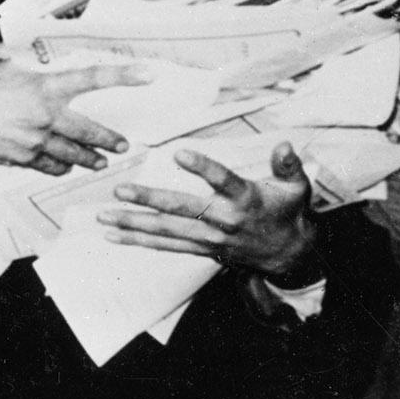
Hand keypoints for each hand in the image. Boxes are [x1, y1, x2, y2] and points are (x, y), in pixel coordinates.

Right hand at [0, 47, 146, 175]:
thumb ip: (20, 56)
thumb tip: (28, 49)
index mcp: (44, 87)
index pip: (93, 79)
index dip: (124, 76)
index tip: (150, 75)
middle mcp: (45, 116)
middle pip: (90, 132)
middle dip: (110, 140)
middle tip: (123, 145)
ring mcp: (34, 141)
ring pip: (72, 155)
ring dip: (89, 159)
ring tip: (100, 162)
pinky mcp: (20, 158)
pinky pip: (48, 166)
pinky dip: (59, 167)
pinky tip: (65, 168)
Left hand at [101, 143, 316, 278]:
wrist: (288, 254)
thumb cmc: (288, 211)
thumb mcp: (297, 187)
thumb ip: (288, 166)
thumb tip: (286, 143)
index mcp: (246, 200)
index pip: (224, 182)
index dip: (204, 168)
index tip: (179, 152)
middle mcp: (224, 221)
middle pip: (183, 209)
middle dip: (150, 199)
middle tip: (120, 189)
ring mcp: (209, 239)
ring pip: (167, 231)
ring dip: (133, 223)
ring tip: (103, 215)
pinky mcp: (200, 249)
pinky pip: (165, 246)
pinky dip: (139, 241)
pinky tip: (112, 234)